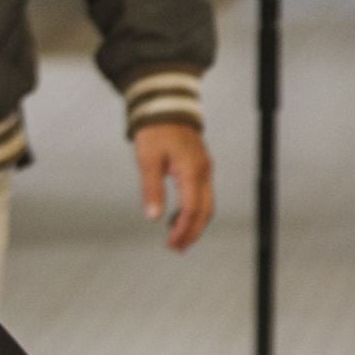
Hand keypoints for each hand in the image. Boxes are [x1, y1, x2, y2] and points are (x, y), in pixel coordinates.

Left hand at [134, 123, 213, 250]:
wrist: (166, 106)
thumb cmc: (156, 131)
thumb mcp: (148, 160)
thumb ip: (152, 189)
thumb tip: (154, 217)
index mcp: (191, 171)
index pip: (191, 210)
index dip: (182, 230)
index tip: (170, 244)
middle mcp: (203, 171)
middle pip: (205, 211)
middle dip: (192, 232)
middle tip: (176, 248)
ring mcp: (204, 168)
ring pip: (207, 204)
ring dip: (194, 223)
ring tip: (177, 238)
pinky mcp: (200, 166)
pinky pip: (203, 194)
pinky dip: (194, 210)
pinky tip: (178, 217)